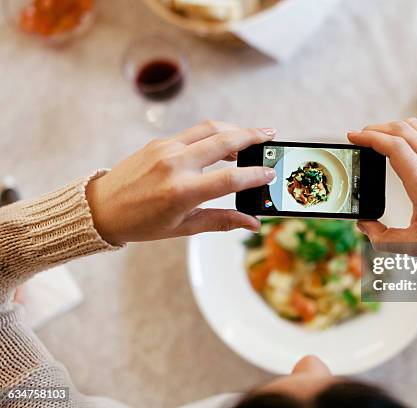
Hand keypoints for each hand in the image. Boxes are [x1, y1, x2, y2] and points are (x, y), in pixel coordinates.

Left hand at [86, 121, 275, 244]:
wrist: (101, 208)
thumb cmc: (142, 223)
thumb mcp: (183, 227)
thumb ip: (222, 221)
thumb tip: (253, 223)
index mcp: (182, 192)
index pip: (229, 179)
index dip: (254, 175)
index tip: (271, 173)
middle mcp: (175, 165)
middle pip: (224, 141)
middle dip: (253, 136)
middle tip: (272, 135)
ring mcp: (166, 149)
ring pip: (210, 129)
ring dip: (235, 129)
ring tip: (253, 136)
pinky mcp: (159, 142)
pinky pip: (193, 132)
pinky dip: (214, 134)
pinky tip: (224, 143)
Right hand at [348, 118, 416, 245]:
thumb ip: (383, 239)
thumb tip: (364, 225)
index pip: (394, 147)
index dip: (369, 138)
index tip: (352, 137)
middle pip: (401, 130)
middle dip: (374, 129)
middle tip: (358, 137)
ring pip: (414, 126)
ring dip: (390, 127)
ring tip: (374, 137)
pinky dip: (406, 131)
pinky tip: (397, 143)